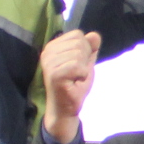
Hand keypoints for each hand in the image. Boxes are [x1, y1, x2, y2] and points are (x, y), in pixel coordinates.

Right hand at [42, 29, 101, 143]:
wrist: (66, 108)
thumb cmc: (74, 85)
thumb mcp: (86, 63)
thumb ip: (90, 48)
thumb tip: (95, 35)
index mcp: (53, 46)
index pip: (78, 34)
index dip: (85, 49)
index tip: (78, 65)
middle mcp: (48, 51)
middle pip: (80, 42)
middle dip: (85, 59)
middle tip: (76, 74)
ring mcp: (49, 62)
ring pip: (79, 54)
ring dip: (83, 69)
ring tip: (74, 79)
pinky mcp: (54, 74)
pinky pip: (78, 66)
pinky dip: (82, 75)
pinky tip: (74, 82)